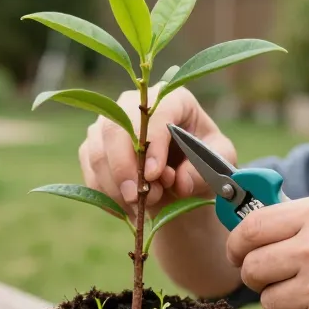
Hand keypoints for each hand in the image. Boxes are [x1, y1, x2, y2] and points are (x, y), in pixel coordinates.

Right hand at [79, 85, 237, 215]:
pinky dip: (106, 195)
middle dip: (124, 168)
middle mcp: (134, 105)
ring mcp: (109, 123)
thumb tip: (180, 182)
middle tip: (138, 198)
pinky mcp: (93, 146)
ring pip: (98, 152)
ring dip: (117, 186)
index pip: (155, 113)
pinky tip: (127, 209)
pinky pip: (90, 171)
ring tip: (143, 205)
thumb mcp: (217, 165)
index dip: (152, 143)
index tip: (155, 175)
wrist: (181, 181)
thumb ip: (203, 172)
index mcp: (173, 99)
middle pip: (115, 127)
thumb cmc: (202, 164)